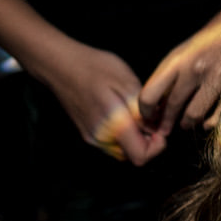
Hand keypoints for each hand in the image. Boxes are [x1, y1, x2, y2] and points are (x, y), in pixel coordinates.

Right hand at [31, 39, 161, 164]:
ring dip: (136, 138)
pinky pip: (112, 142)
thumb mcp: (127, 82)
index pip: (141, 156)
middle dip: (148, 141)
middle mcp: (100, 138)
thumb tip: (157, 128)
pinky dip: (124, 134)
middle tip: (152, 118)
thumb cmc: (95, 68)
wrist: (60, 64)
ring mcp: (91, 136)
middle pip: (132, 155)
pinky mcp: (86, 131)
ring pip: (123, 150)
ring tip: (139, 114)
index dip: (157, 146)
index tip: (160, 128)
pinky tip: (126, 113)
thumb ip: (143, 109)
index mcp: (112, 126)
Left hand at [137, 0, 220, 134]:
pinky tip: (207, 122)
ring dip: (187, 124)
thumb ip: (172, 73)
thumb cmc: (215, 36)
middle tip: (164, 129)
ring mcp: (217, 80)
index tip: (148, 117)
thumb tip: (158, 101)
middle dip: (166, 122)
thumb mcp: (187, 50)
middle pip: (171, 107)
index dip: (146, 111)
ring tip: (186, 124)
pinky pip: (219, 117)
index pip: (149, 94)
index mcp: (178, 59)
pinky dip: (210, 123)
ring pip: (193, 115)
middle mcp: (194, 70)